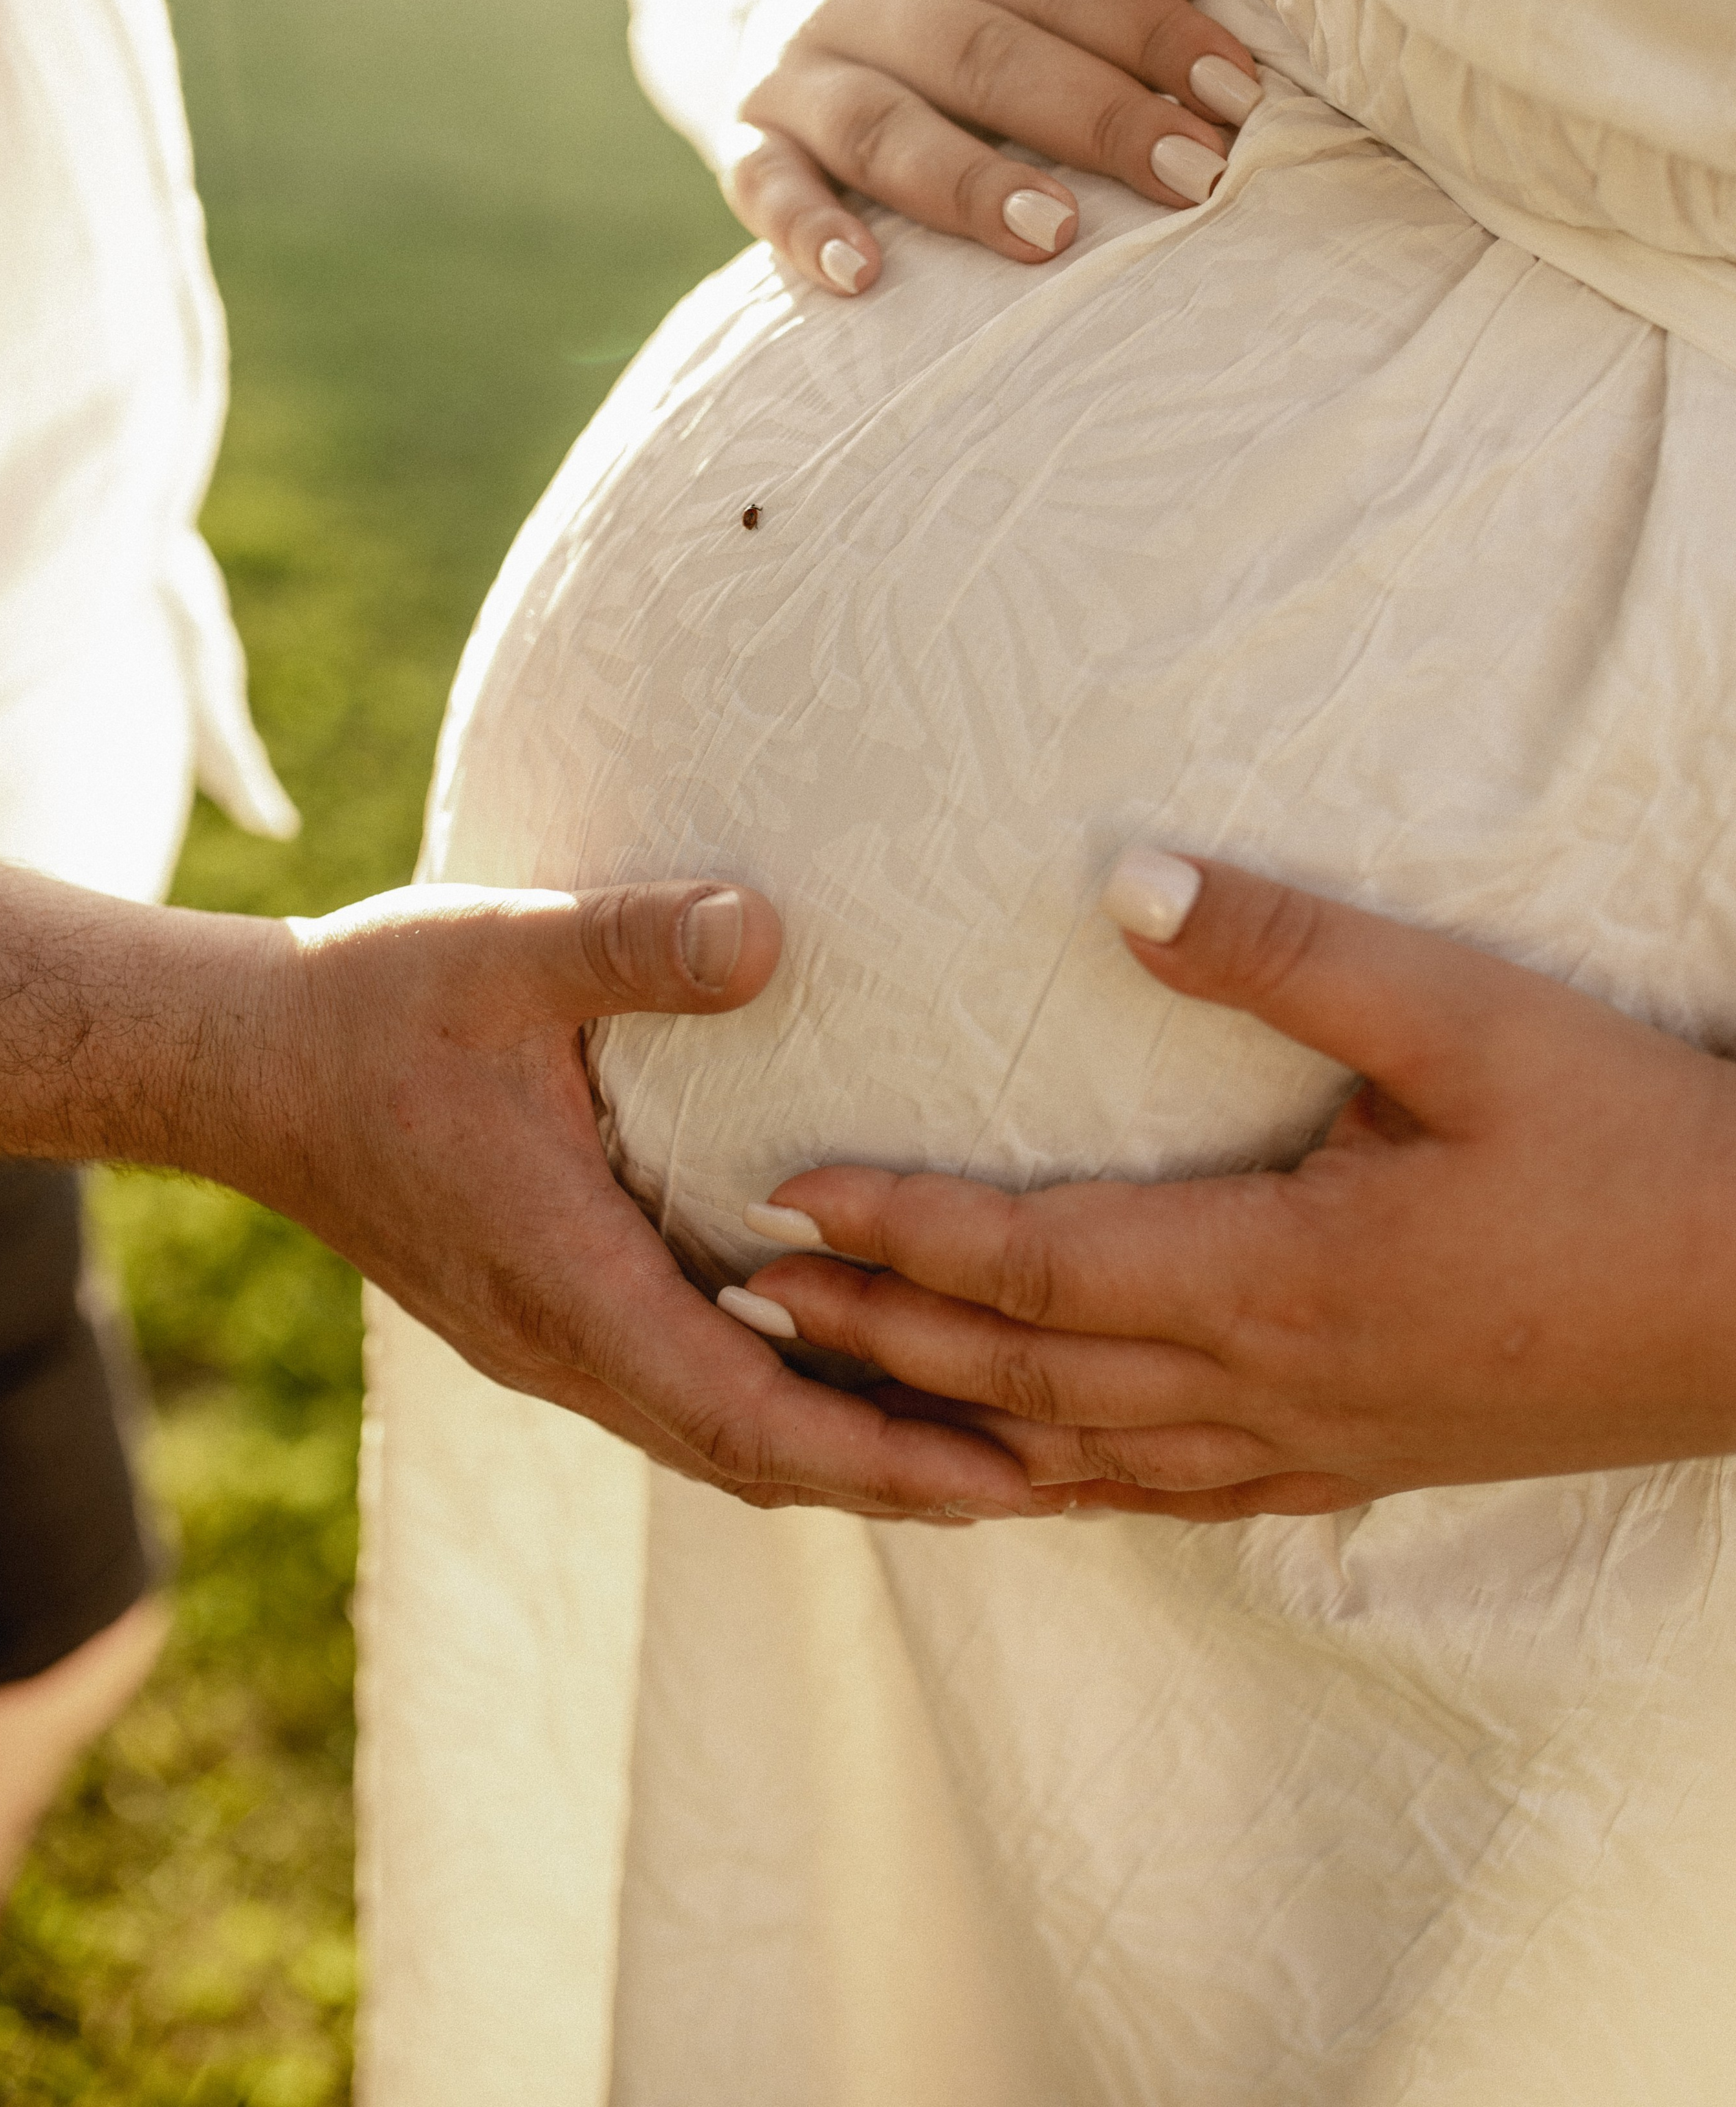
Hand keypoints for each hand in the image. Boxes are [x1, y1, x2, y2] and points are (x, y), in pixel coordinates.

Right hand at [0, 860, 1034, 1521]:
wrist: (248, 1068)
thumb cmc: (374, 1004)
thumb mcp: (500, 949)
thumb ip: (630, 940)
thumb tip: (767, 931)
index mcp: (564, 1276)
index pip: (746, 1409)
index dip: (883, 1454)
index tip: (1006, 1478)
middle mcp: (562, 1340)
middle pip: (757, 1454)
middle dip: (902, 1480)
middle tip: (1056, 1481)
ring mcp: (550, 1341)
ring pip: (723, 1439)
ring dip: (851, 1456)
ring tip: (987, 1456)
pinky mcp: (547, 1318)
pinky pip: (688, 1396)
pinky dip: (786, 1413)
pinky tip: (857, 1380)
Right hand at [724, 0, 1261, 296]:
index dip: (1147, 30)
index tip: (1233, 97)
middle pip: (981, 52)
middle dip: (1093, 117)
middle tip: (1188, 177)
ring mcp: (793, 68)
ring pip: (883, 126)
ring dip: (969, 184)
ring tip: (1055, 236)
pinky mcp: (746, 142)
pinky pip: (768, 190)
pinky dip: (810, 233)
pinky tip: (863, 277)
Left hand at [742, 855, 1735, 1517]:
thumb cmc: (1631, 1150)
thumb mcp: (1469, 1018)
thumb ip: (1289, 949)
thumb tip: (1127, 880)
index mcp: (1269, 1276)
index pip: (1027, 1263)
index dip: (895, 1230)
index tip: (782, 1193)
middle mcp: (1263, 1385)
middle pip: (1017, 1374)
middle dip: (872, 1334)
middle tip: (743, 1297)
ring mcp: (1309, 1444)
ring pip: (1076, 1456)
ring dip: (942, 1419)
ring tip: (835, 1388)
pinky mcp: (1358, 1464)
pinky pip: (1171, 1495)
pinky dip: (1066, 1483)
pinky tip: (1027, 1471)